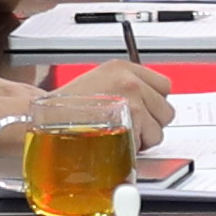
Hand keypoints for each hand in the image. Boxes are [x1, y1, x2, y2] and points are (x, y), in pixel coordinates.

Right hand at [52, 55, 175, 135]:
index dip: (154, 102)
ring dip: (145, 136)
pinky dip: (137, 146)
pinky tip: (117, 141)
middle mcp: (131, 81)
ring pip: (160, 127)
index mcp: (123, 68)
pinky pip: (149, 141)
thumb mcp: (98, 81)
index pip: (164, 84)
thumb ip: (126, 86)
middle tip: (131, 126)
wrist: (48, 120)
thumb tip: (149, 100)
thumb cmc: (66, 108)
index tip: (145, 110)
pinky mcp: (133, 122)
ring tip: (121, 133)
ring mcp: (133, 101)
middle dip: (152, 121)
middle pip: (166, 107)